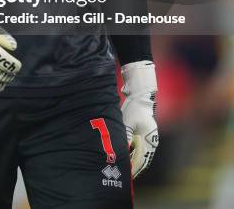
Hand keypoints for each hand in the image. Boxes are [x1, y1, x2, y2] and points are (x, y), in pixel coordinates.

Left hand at [121, 60, 158, 177]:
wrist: (141, 97)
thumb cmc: (134, 109)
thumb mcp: (128, 123)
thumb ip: (126, 137)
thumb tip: (123, 150)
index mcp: (149, 140)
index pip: (141, 160)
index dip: (134, 169)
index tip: (127, 175)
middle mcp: (151, 142)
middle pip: (142, 159)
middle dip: (133, 167)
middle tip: (124, 176)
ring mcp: (149, 139)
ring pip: (141, 155)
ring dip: (133, 161)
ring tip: (124, 169)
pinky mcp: (145, 135)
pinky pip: (140, 149)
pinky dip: (134, 154)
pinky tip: (127, 157)